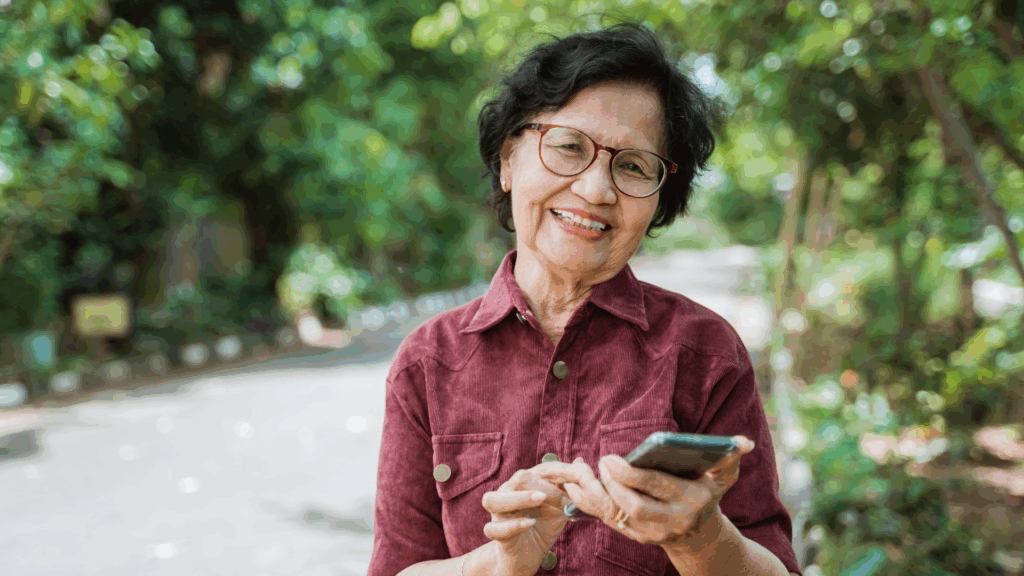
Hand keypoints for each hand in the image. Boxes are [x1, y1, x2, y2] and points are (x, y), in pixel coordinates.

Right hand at [480, 465, 573, 575]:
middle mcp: (506, 495)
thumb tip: (580, 461)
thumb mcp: (559, 508)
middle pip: (516, 479)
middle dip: (541, 485)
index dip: (557, 475)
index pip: (537, 471)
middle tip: (559, 496)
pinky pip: (493, 528)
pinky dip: (512, 525)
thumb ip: (568, 488)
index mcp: (522, 485)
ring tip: (539, 500)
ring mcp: (498, 514)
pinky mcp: (496, 534)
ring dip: (518, 498)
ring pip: (492, 500)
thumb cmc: (542, 527)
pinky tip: (530, 523)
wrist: (527, 556)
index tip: (575, 485)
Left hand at [535, 436, 755, 548]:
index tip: (610, 457)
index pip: (657, 488)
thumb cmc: (708, 493)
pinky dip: (588, 503)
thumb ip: (730, 457)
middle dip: (612, 485)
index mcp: (690, 501)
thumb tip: (743, 442)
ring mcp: (652, 532)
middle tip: (600, 462)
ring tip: (579, 471)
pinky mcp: (636, 536)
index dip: (630, 474)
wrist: (701, 536)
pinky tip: (574, 483)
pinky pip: (607, 520)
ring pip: (616, 516)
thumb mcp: (723, 477)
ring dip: (594, 494)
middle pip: (634, 506)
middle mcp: (670, 521)